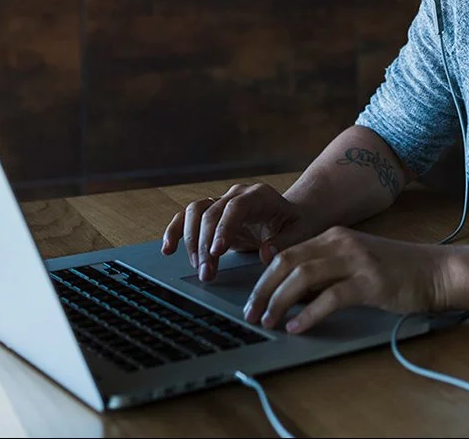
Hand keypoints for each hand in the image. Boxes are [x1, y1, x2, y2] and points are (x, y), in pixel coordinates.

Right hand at [160, 183, 315, 280]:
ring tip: (198, 268)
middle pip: (212, 213)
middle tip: (207, 274)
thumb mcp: (300, 233)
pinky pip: (187, 217)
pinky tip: (168, 249)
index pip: (236, 207)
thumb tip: (265, 252)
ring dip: (191, 242)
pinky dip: (176, 231)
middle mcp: (237, 194)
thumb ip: (284, 242)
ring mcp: (222, 201)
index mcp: (260, 195)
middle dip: (206, 245)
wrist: (291, 216)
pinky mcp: (211, 213)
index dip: (223, 228)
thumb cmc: (298, 224)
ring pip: (195, 213)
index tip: (217, 252)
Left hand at [243, 226, 448, 333]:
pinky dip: (309, 314)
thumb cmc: (399, 272)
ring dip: (279, 301)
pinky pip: (330, 297)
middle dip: (264, 289)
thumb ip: (328, 272)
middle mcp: (342, 243)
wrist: (438, 272)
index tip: (253, 299)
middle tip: (251, 313)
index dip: (264, 277)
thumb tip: (294, 295)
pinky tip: (297, 327)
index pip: (288, 254)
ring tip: (268, 321)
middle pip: (288, 262)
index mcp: (335, 236)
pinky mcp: (370, 282)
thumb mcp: (357, 264)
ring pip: (303, 277)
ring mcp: (356, 261)